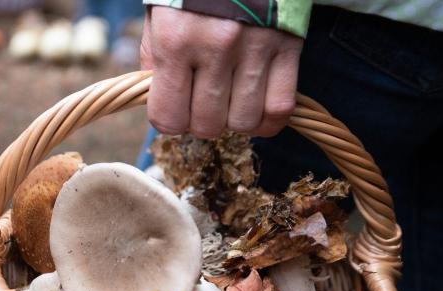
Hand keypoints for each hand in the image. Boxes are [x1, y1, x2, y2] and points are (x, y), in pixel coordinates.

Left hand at [140, 7, 302, 137]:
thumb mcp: (159, 13)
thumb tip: (159, 97)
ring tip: (229, 100)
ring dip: (234, 120)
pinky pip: (280, 108)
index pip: (169, 118)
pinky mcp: (287, 47)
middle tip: (201, 102)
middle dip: (200, 122)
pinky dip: (268, 119)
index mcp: (174, 41)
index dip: (169, 121)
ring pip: (244, 122)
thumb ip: (154, 56)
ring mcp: (255, 49)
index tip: (173, 108)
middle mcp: (214, 48)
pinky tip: (257, 107)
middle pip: (207, 125)